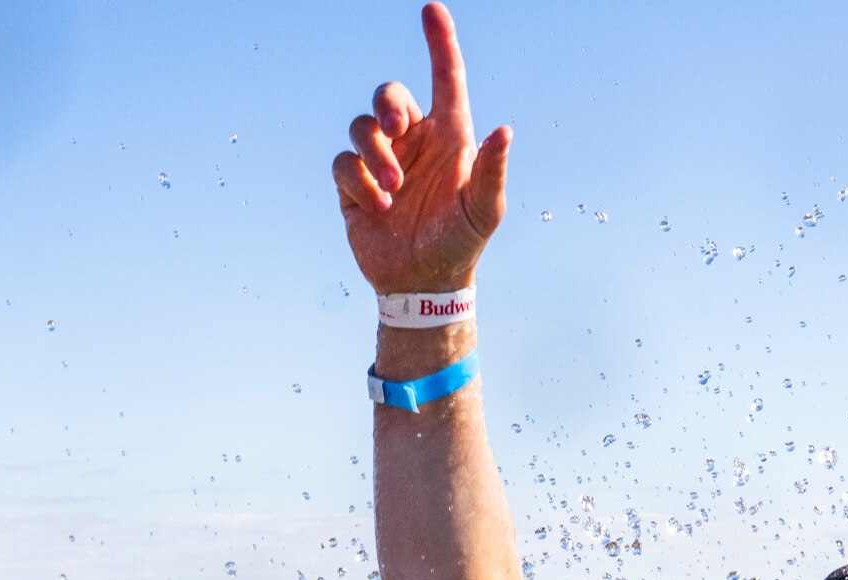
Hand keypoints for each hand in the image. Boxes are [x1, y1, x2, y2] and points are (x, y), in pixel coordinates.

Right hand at [334, 4, 511, 294]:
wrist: (421, 284)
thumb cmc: (460, 245)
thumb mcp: (483, 212)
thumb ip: (491, 172)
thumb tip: (504, 131)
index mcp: (449, 135)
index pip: (445, 78)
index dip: (439, 42)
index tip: (431, 9)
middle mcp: (414, 140)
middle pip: (388, 94)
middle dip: (387, 103)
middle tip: (396, 124)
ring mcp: (382, 160)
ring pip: (361, 126)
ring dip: (374, 155)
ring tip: (392, 192)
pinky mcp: (354, 184)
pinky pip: (344, 163)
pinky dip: (358, 183)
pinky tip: (377, 208)